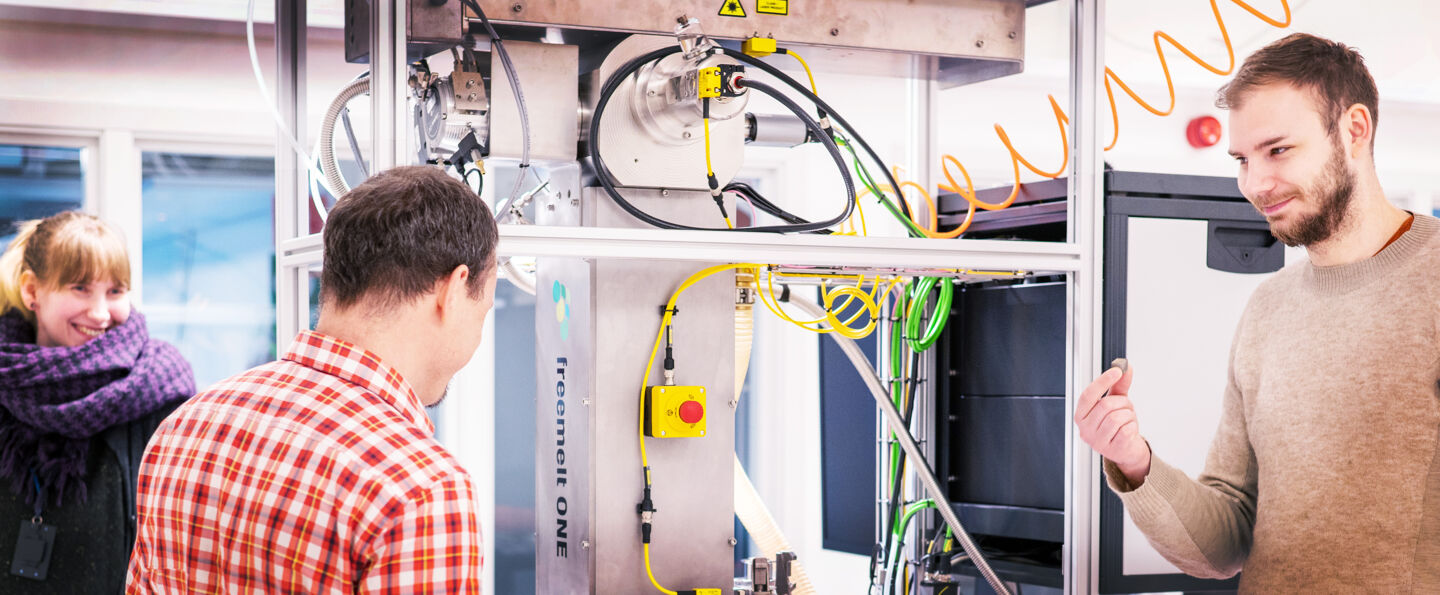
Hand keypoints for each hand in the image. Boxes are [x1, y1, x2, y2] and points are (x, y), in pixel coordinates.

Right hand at [1075, 363, 1150, 485]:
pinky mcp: (1111, 450)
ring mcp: (1097, 441)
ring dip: (1129, 415)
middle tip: (1126, 406)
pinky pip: (1126, 430)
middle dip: (1122, 402)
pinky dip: (1132, 426)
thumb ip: (1119, 385)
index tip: (1116, 371)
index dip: (1102, 381)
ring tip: (1127, 419)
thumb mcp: (1117, 402)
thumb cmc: (1118, 425)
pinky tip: (1129, 430)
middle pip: (1105, 405)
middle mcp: (1085, 429)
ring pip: (1117, 418)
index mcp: (1081, 415)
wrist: (1126, 450)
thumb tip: (1125, 367)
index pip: (1088, 395)